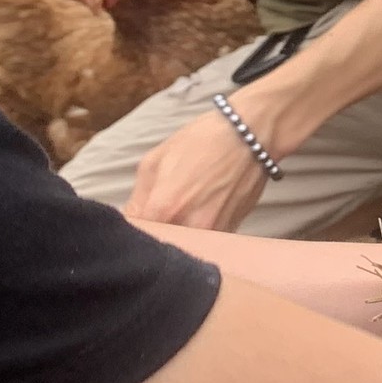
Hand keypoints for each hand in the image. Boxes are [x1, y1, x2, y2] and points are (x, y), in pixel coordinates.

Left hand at [126, 109, 272, 232]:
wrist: (251, 136)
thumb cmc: (202, 141)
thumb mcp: (155, 160)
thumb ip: (137, 197)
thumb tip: (130, 220)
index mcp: (163, 209)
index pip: (136, 237)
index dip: (133, 228)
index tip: (137, 218)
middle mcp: (189, 228)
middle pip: (161, 246)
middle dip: (155, 234)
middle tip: (160, 212)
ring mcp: (213, 234)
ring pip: (185, 247)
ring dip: (178, 235)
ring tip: (185, 208)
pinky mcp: (231, 233)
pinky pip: (206, 242)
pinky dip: (200, 233)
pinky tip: (203, 209)